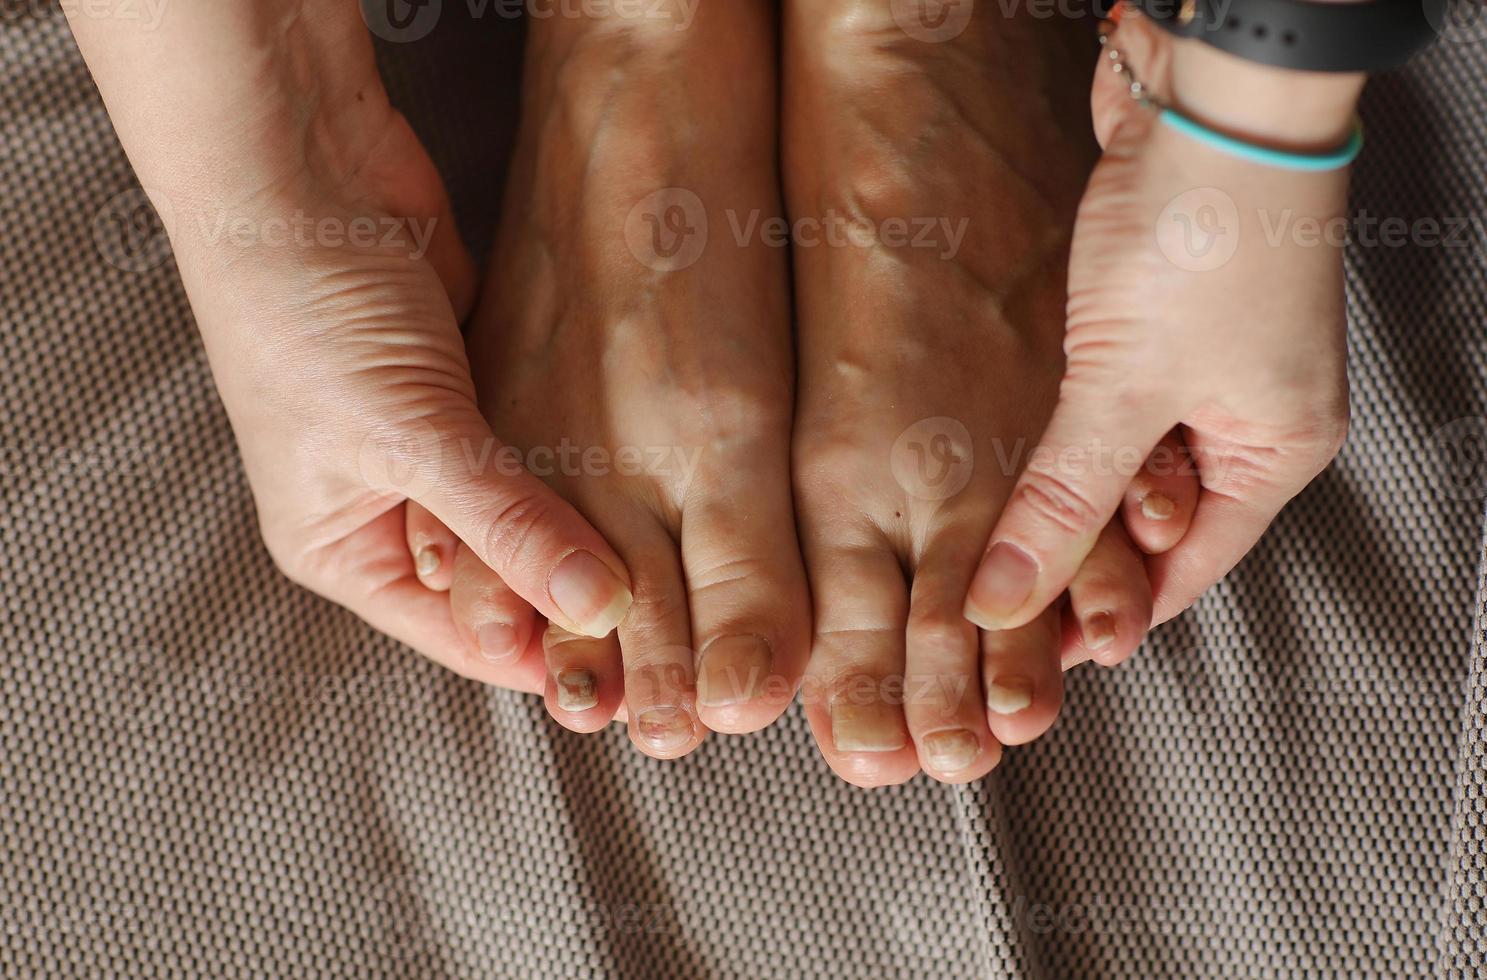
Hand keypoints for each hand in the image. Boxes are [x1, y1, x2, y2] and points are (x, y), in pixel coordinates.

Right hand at [67, 2, 634, 686]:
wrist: (299, 167)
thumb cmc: (306, 309)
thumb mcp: (407, 436)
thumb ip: (507, 525)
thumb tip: (598, 607)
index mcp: (345, 549)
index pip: (466, 636)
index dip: (550, 657)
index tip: (640, 678)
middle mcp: (391, 509)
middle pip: (505, 582)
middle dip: (576, 597)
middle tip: (675, 624)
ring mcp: (437, 444)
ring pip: (531, 512)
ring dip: (589, 527)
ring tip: (680, 563)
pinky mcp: (476, 385)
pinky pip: (542, 446)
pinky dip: (584, 460)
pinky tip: (652, 480)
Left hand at [964, 14, 1356, 633]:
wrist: (1202, 94)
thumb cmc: (1207, 231)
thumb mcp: (1125, 388)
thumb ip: (1064, 498)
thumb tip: (1011, 595)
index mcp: (1272, 451)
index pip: (1182, 572)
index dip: (1103, 616)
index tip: (1025, 650)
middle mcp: (1242, 414)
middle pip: (1146, 521)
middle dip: (1072, 557)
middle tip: (988, 596)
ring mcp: (1197, 363)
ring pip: (1113, 461)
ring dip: (1054, 493)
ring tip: (979, 535)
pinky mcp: (1149, 316)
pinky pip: (1096, 400)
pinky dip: (1053, 429)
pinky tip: (998, 451)